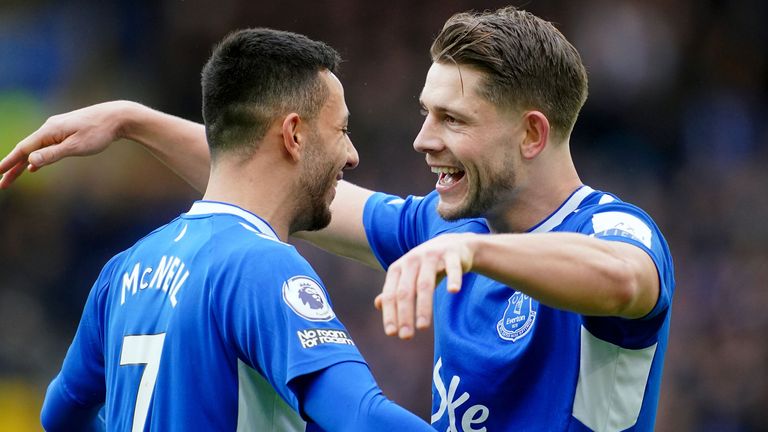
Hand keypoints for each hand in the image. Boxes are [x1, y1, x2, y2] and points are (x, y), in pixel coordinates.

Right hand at [0, 100, 134, 188]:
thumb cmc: (99, 132)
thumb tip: (29, 160)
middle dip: (13, 167)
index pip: (23, 149)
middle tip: (2, 184)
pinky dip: (38, 158)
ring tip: (12, 177)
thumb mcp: (76, 146)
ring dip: (24, 164)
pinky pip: (46, 147)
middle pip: (26, 150)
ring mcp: (58, 129)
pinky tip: (34, 166)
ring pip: (36, 149)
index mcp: (49, 131)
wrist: (117, 117)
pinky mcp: (66, 132)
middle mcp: (49, 128)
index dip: (9, 162)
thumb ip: (53, 154)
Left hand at [374, 233, 474, 338]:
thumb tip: (377, 305)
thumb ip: (394, 290)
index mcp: (398, 268)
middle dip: (404, 314)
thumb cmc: (427, 266)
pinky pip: (452, 268)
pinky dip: (453, 279)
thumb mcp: (408, 276)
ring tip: (422, 327)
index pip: (390, 294)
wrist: (453, 245)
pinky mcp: (452, 255)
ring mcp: (432, 256)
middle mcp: (412, 260)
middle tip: (406, 336)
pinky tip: (453, 291)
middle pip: (406, 291)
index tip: (392, 334)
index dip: (390, 314)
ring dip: (423, 306)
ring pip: (425, 283)